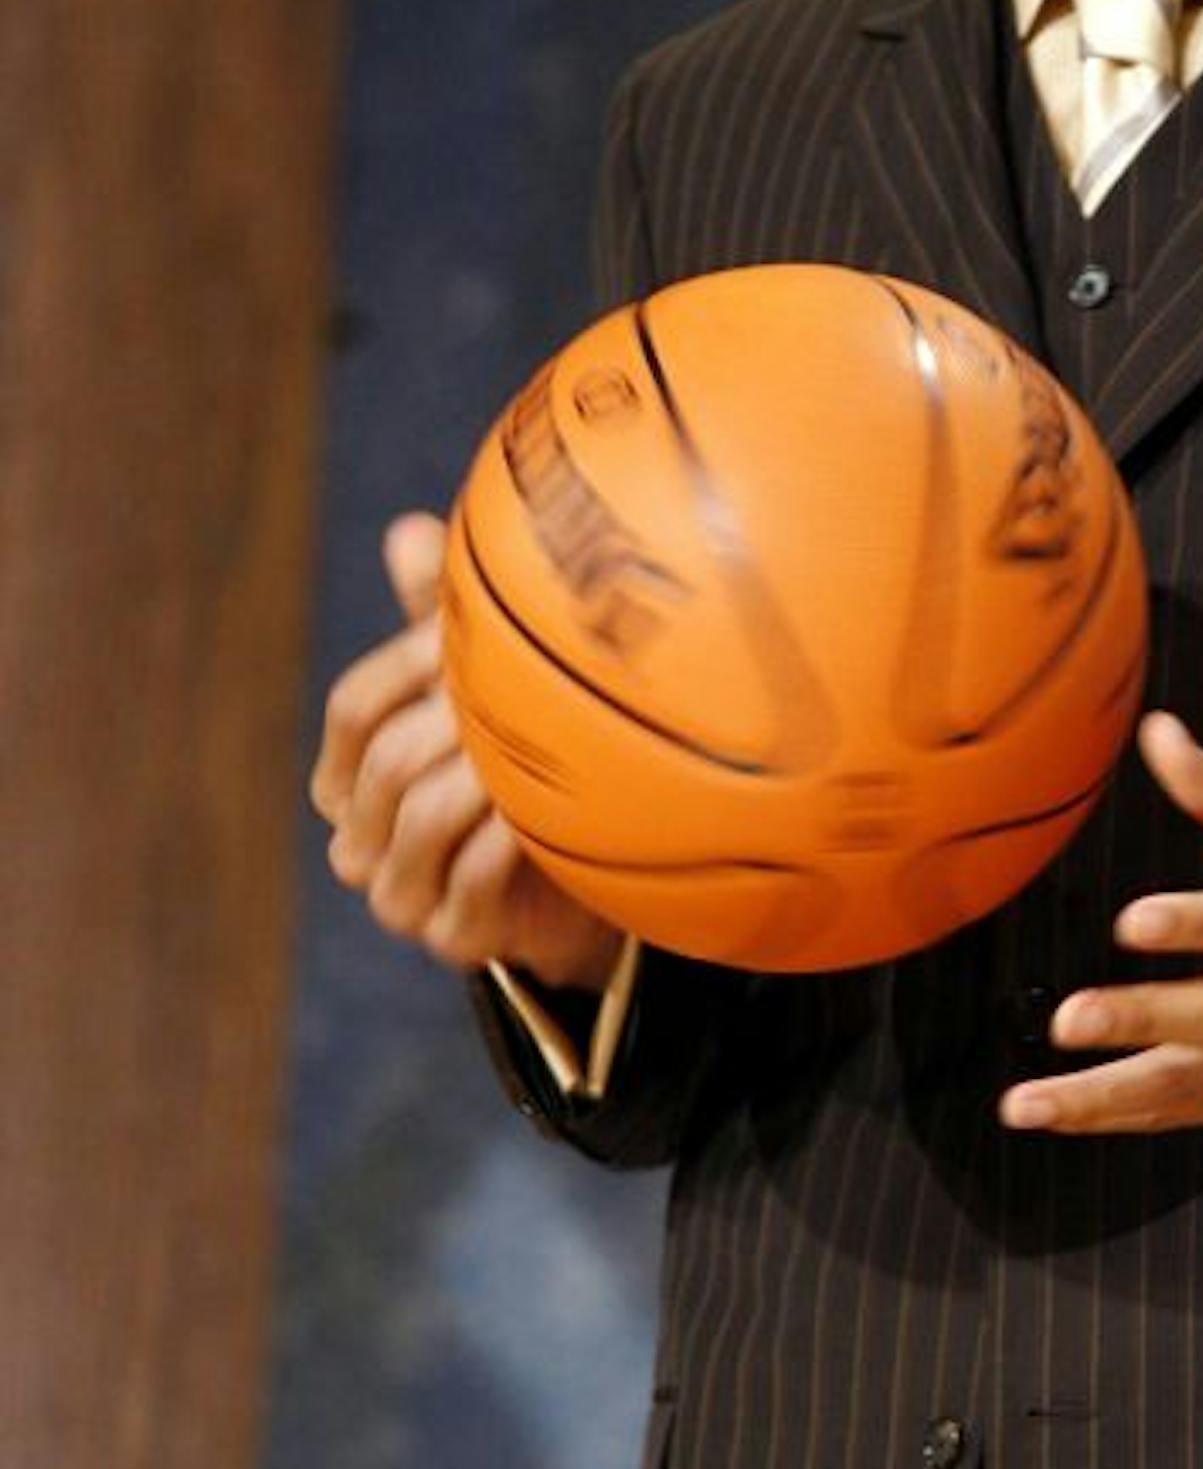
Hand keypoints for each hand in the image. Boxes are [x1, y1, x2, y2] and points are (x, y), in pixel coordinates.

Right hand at [311, 512, 621, 987]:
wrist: (589, 884)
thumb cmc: (528, 771)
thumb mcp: (485, 691)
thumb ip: (440, 622)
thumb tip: (411, 529)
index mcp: (346, 778)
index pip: (355, 706)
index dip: (413, 661)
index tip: (477, 634)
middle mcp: (356, 842)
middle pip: (389, 759)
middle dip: (461, 715)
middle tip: (530, 684)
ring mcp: (400, 897)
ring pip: (426, 813)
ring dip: (490, 769)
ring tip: (549, 738)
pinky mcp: (453, 939)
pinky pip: (476, 874)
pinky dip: (516, 830)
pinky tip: (558, 802)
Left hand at [999, 713, 1202, 1136]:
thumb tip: (1156, 733)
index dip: (1201, 922)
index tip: (1133, 920)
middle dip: (1142, 1019)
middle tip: (1068, 1018)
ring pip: (1191, 1084)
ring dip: (1104, 1097)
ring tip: (1028, 1102)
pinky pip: (1185, 1112)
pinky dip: (1120, 1117)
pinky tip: (1055, 1113)